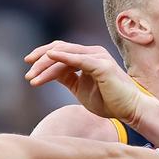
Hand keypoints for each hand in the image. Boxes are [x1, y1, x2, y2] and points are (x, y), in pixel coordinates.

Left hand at [24, 40, 147, 124]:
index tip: (28, 67)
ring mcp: (97, 57)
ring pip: (64, 55)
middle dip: (40, 60)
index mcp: (87, 57)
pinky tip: (49, 58)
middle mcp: (92, 53)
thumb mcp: (81, 88)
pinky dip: (62, 57)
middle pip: (59, 49)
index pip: (60, 51)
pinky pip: (78, 59)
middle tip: (27, 72)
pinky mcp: (101, 65)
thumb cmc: (109, 101)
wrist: (130, 110)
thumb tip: (49, 74)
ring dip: (45, 65)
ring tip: (32, 78)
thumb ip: (67, 78)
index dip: (42, 57)